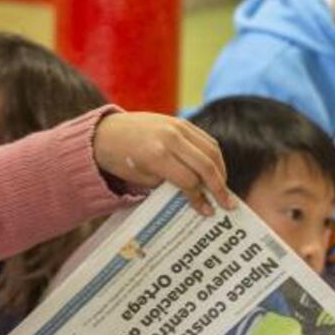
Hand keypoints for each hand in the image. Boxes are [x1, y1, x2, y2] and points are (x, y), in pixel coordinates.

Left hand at [92, 112, 229, 217]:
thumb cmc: (120, 160)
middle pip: (205, 165)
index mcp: (157, 155)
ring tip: (224, 189)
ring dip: (221, 171)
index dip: (199, 198)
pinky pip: (206, 139)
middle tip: (228, 205)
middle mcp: (171, 138)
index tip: (207, 212)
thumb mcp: (141, 178)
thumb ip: (168, 185)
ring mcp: (178, 126)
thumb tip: (196, 196)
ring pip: (211, 149)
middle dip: (219, 187)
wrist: (106, 132)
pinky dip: (214, 156)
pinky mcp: (181, 121)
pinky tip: (216, 171)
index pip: (189, 180)